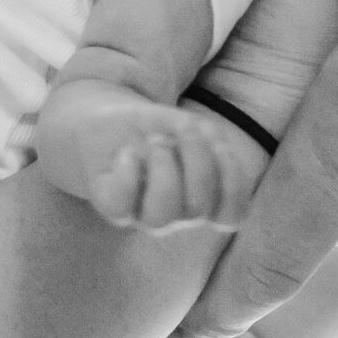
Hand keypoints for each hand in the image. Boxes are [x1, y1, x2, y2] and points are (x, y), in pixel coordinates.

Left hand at [37, 78, 265, 232]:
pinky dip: (127, 174)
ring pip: (161, 215)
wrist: (106, 122)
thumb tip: (214, 147)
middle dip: (196, 158)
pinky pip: (120, 205)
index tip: (217, 143)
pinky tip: (128, 153)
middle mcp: (174, 214)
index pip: (231, 215)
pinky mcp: (108, 201)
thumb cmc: (156, 128)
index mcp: (200, 200)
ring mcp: (139, 211)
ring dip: (164, 167)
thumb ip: (210, 143)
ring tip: (155, 141)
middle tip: (181, 129)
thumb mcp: (190, 128)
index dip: (231, 181)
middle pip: (198, 208)